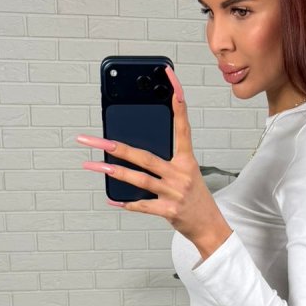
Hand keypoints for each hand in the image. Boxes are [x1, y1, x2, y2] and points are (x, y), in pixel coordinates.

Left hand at [75, 67, 224, 245]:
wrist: (210, 227)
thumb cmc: (195, 199)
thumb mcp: (187, 175)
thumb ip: (167, 163)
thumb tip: (136, 155)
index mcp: (187, 160)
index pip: (182, 125)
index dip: (178, 101)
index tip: (171, 78)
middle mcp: (180, 173)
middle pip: (144, 156)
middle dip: (116, 147)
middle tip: (95, 140)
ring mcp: (174, 192)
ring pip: (139, 179)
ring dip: (115, 173)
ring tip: (95, 167)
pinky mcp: (169, 210)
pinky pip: (143, 206)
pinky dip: (126, 203)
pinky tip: (113, 199)